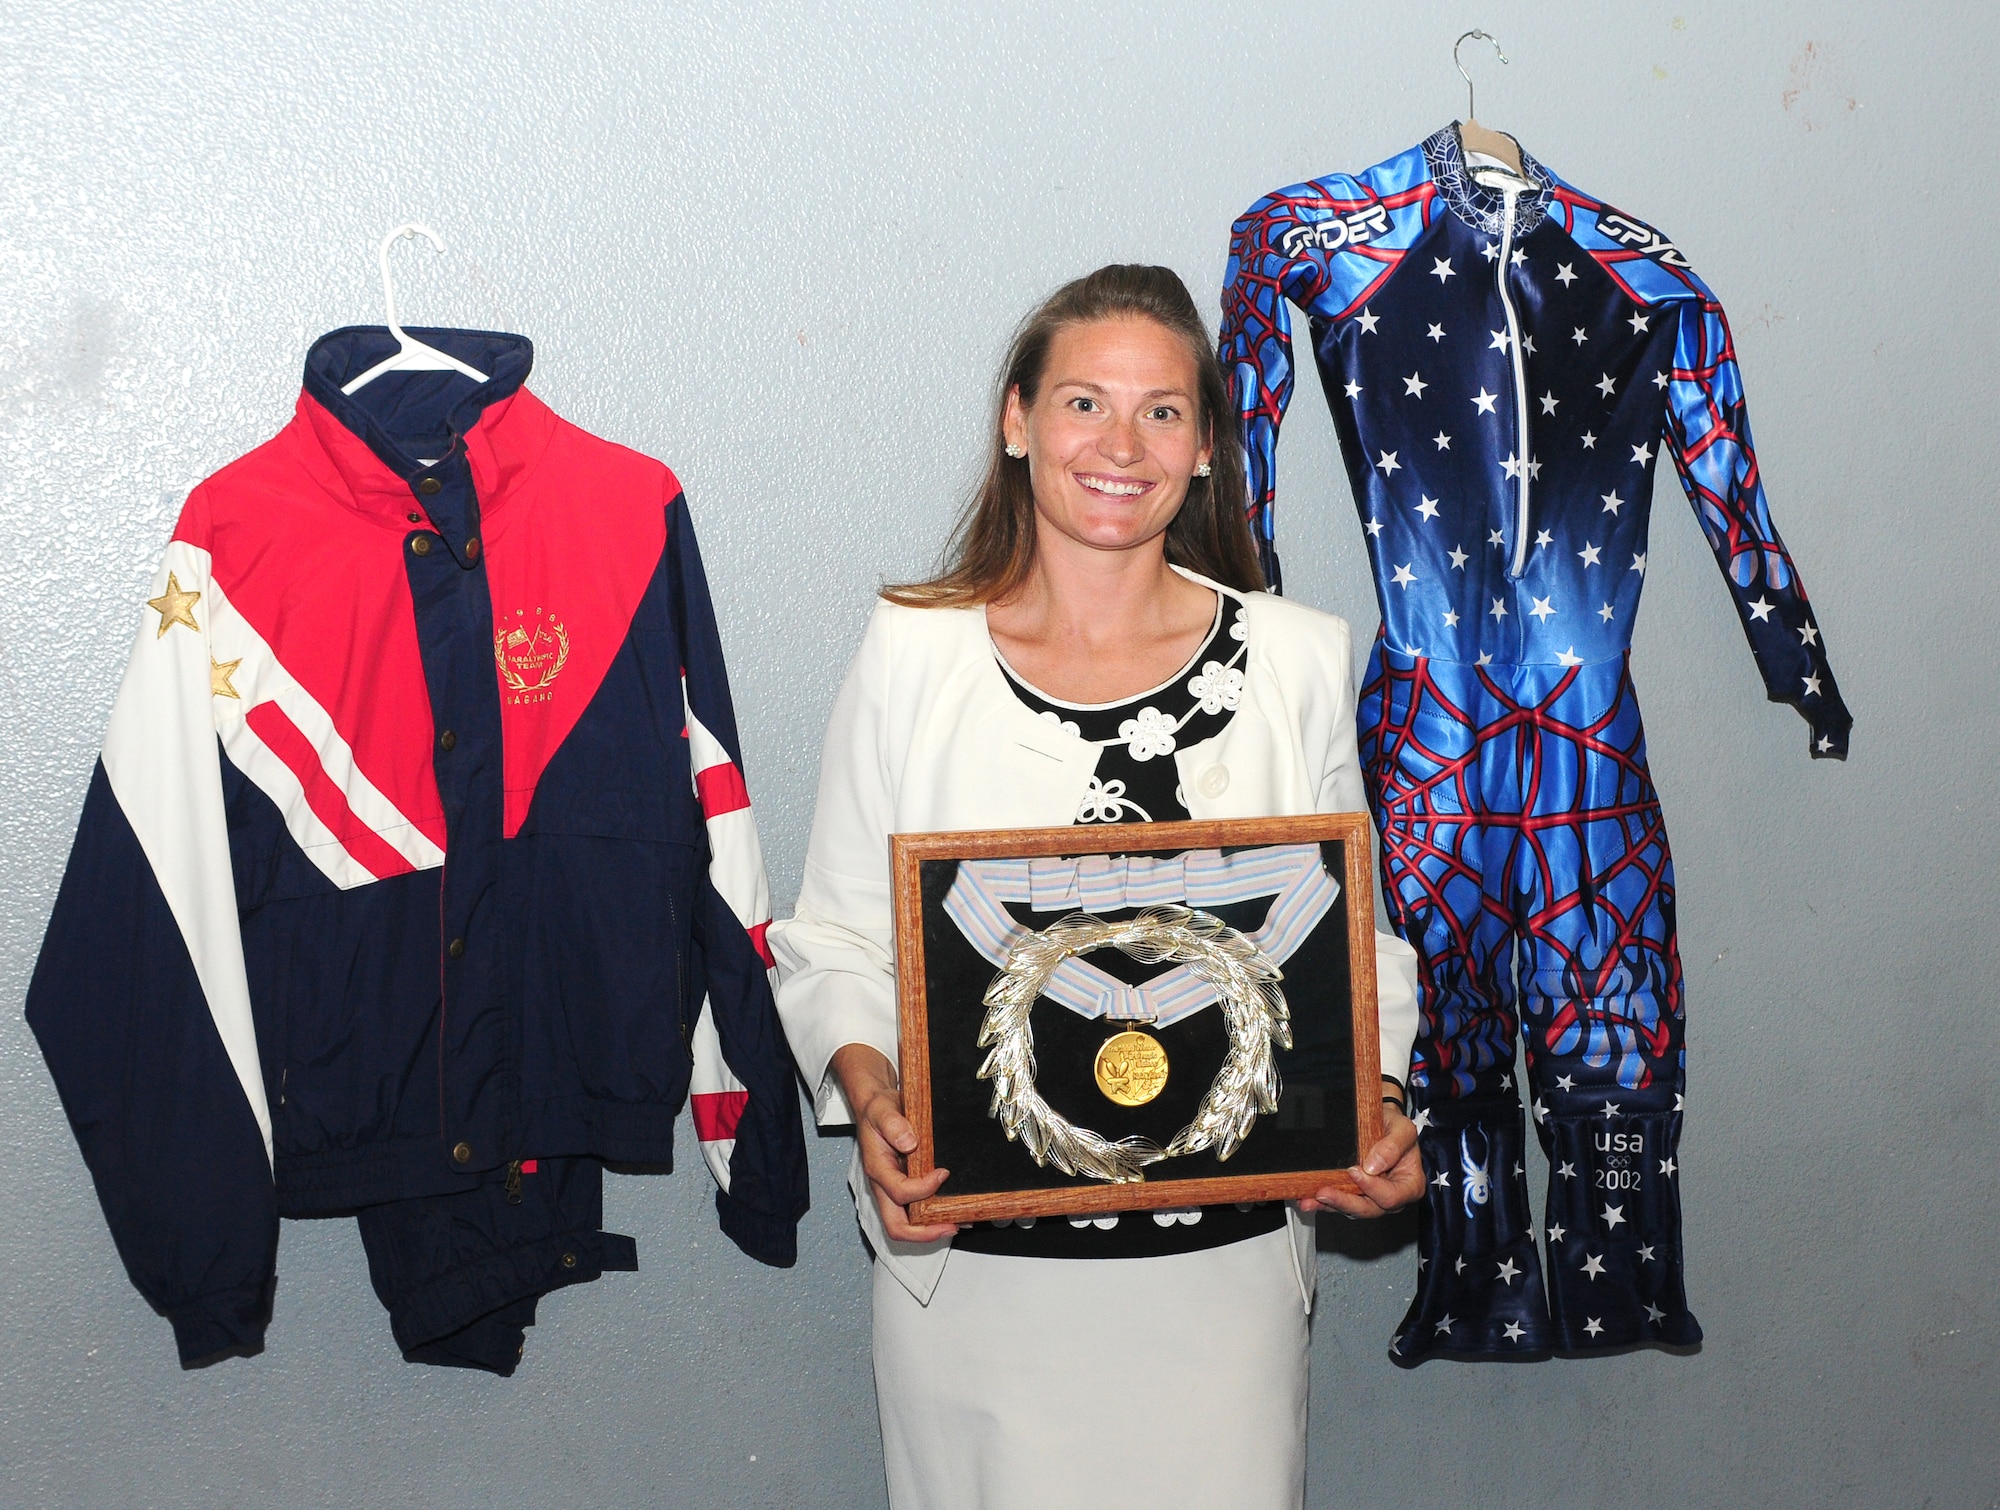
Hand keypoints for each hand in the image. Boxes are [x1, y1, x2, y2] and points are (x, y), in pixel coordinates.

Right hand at [830, 1044, 959, 1243]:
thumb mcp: (882, 1110)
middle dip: (925, 1232)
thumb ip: (893, 1124)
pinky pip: (916, 1211)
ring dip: (933, 1228)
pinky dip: (935, 1216)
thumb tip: (909, 1142)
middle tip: (952, 1226)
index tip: (943, 1173)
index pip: (900, 1192)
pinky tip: (956, 1210)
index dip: (923, 1189)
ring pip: (908, 1224)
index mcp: (878, 1170)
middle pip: (897, 1226)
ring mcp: (894, 1189)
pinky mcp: (905, 1187)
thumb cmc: (877, 1111)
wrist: (876, 1107)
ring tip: (961, 1221)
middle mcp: (885, 1186)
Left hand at [1297, 1103, 1423, 1217]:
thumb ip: (1394, 1147)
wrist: (1383, 1121)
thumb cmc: (1396, 1127)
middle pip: (1369, 1209)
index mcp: (1409, 1185)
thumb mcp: (1403, 1129)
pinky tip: (1308, 1200)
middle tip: (1324, 1193)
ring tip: (1309, 1200)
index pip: (1391, 1197)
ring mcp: (1372, 1197)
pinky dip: (1322, 1203)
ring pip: (1351, 1209)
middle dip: (1344, 1202)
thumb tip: (1374, 1166)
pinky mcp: (1355, 1194)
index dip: (1372, 1188)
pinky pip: (1339, 1202)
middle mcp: (1392, 1196)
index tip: (1355, 1171)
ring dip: (1328, 1205)